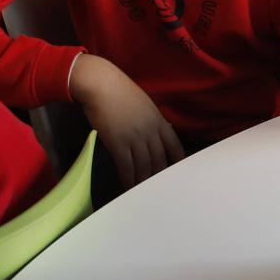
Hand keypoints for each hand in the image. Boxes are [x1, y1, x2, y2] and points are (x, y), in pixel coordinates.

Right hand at [69, 53, 184, 188]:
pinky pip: (126, 165)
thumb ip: (151, 120)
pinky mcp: (118, 143)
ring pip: (144, 166)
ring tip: (142, 194)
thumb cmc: (120, 91)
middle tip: (159, 190)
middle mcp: (151, 131)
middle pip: (160, 160)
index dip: (177, 161)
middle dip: (159, 177)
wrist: (101, 85)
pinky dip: (128, 179)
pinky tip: (127, 188)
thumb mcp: (144, 104)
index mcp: (159, 121)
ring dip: (143, 182)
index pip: (175, 146)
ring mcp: (135, 137)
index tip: (178, 173)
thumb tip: (154, 132)